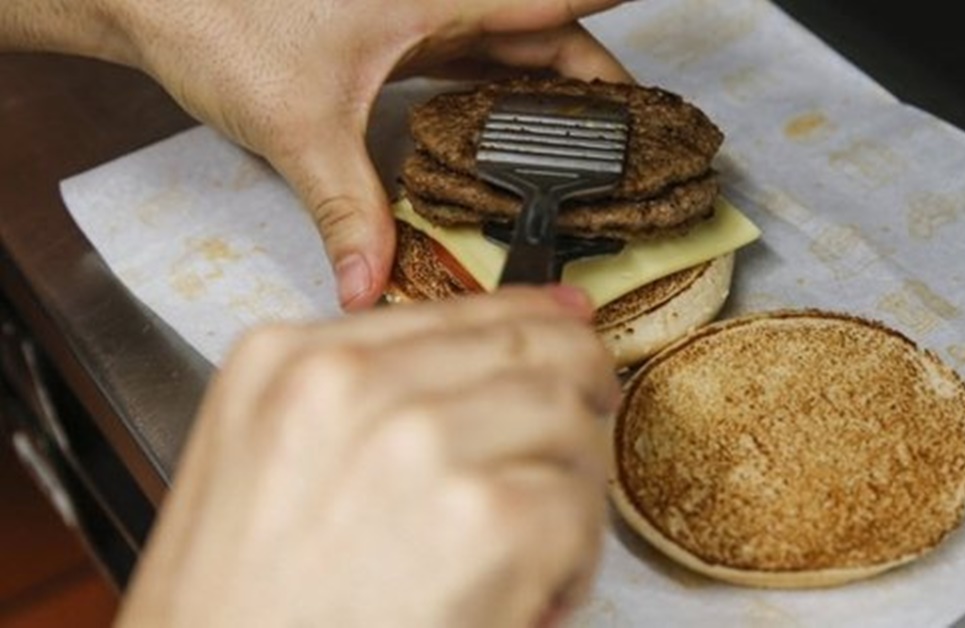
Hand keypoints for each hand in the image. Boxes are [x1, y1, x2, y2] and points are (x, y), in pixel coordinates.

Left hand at [113, 0, 633, 308]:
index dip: (609, 10)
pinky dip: (503, 93)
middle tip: (640, 126)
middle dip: (596, 76)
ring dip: (554, 87)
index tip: (655, 35)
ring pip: (513, 45)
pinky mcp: (396, 33)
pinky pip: (473, 60)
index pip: (550, 1)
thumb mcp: (301, 126)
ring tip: (598, 137)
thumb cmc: (221, 23)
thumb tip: (370, 282)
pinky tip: (515, 134)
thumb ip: (347, 209)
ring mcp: (418, 14)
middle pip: (545, 31)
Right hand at [117, 287, 620, 626]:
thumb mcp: (263, 464)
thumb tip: (479, 369)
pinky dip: (575, 559)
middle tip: (590, 423)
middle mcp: (353, 384)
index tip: (567, 319)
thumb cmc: (240, 612)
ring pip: (567, 423)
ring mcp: (422, 443)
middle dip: (575, 391)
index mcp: (291, 363)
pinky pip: (578, 507)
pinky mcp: (488, 518)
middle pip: (528, 349)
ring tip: (536, 551)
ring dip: (570, 487)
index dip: (531, 315)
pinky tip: (534, 595)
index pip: (455, 311)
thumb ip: (360, 402)